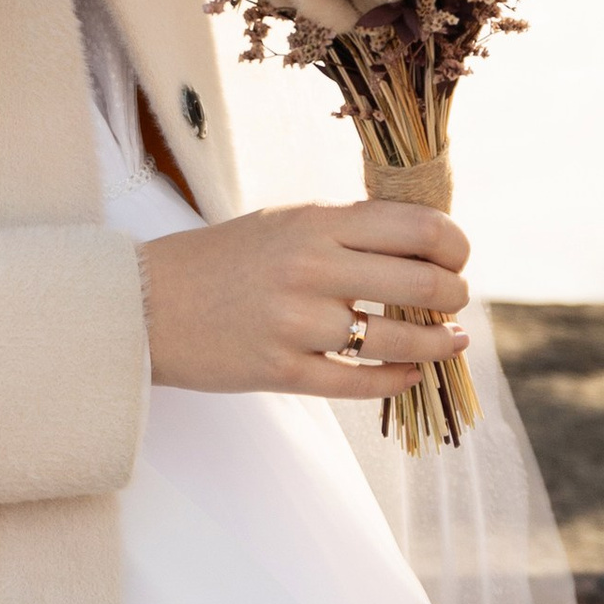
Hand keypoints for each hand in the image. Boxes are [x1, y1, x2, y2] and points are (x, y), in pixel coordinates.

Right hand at [137, 193, 472, 398]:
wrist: (145, 304)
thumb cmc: (224, 258)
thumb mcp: (285, 222)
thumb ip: (348, 229)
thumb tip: (426, 244)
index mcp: (315, 221)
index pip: (419, 227)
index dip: (455, 246)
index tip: (458, 258)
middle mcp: (311, 267)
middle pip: (423, 284)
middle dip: (455, 296)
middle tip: (456, 302)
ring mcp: (297, 323)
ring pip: (400, 340)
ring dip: (438, 344)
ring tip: (450, 342)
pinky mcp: (282, 371)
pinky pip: (362, 382)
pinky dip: (398, 380)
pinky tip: (410, 374)